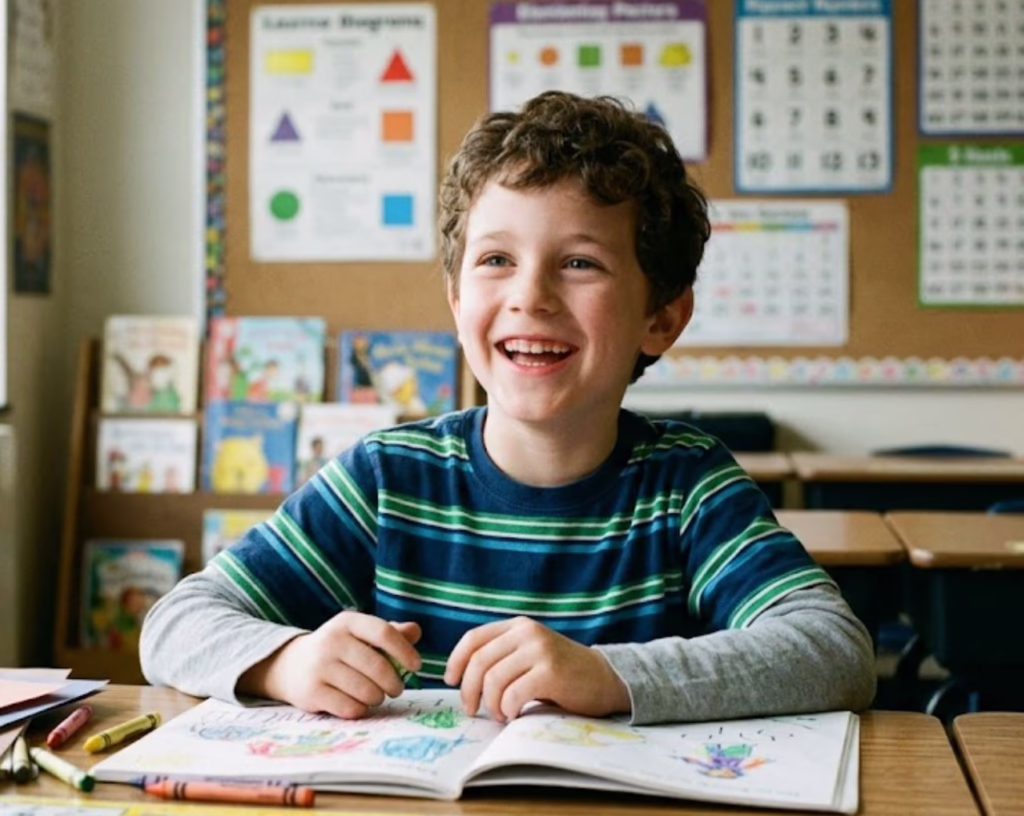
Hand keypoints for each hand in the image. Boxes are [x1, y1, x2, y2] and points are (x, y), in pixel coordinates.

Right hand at [239, 611, 421, 718]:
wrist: (291, 665)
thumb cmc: (339, 649)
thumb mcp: (360, 634)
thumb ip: (390, 632)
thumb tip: (415, 631)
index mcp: (348, 622)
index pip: (384, 633)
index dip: (405, 651)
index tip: (417, 666)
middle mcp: (332, 641)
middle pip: (378, 666)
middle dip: (394, 683)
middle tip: (397, 689)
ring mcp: (319, 667)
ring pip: (366, 691)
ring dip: (378, 698)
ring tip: (376, 695)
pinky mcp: (311, 692)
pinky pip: (350, 708)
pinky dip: (361, 709)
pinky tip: (358, 704)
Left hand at [444, 616, 629, 722]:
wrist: (605, 678)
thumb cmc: (562, 673)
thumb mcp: (530, 654)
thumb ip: (503, 656)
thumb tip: (462, 678)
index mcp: (517, 626)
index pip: (473, 638)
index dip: (456, 661)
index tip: (450, 680)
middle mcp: (526, 632)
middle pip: (479, 662)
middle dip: (469, 690)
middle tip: (473, 710)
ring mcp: (539, 650)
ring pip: (493, 680)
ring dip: (491, 705)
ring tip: (500, 714)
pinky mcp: (550, 671)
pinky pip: (513, 694)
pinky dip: (507, 709)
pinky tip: (513, 715)